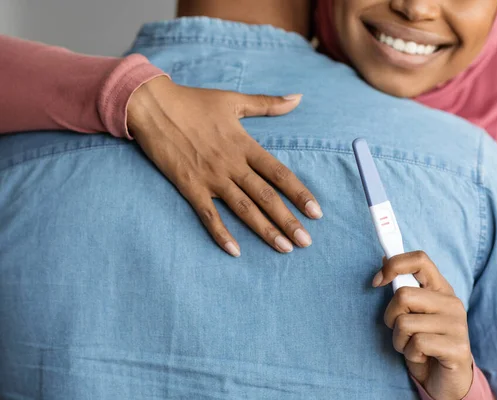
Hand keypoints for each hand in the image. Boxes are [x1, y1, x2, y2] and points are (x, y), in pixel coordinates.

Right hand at [127, 76, 321, 256]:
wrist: (152, 105)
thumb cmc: (194, 102)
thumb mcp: (235, 100)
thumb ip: (268, 104)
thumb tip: (298, 98)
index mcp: (244, 145)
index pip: (279, 173)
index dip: (299, 193)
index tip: (316, 212)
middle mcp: (232, 164)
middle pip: (266, 197)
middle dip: (288, 221)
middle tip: (306, 242)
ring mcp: (211, 177)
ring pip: (243, 209)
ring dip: (265, 230)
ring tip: (284, 248)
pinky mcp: (189, 186)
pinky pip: (208, 215)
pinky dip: (221, 233)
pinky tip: (235, 251)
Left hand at [372, 252, 472, 399]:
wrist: (447, 380)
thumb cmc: (425, 344)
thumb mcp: (412, 313)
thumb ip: (403, 287)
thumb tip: (384, 258)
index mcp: (441, 289)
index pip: (419, 259)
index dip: (394, 265)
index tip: (377, 281)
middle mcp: (452, 302)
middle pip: (403, 295)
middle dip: (391, 317)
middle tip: (401, 331)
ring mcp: (457, 324)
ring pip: (405, 323)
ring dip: (399, 340)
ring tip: (413, 346)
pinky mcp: (458, 347)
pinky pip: (417, 344)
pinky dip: (410, 354)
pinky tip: (422, 357)